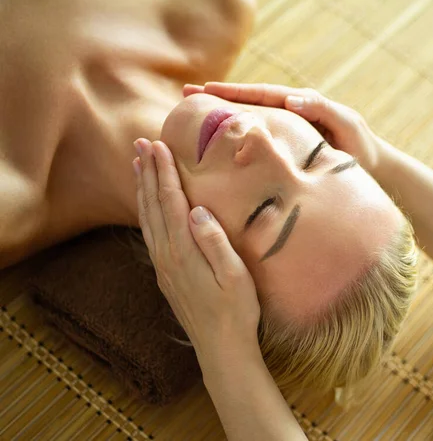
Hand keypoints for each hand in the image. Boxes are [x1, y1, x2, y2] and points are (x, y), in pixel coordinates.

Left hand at [132, 138, 260, 368]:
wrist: (221, 348)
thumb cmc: (236, 311)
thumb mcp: (235, 276)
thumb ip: (215, 242)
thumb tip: (197, 210)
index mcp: (184, 251)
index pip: (172, 202)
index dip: (165, 172)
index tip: (158, 145)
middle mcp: (167, 256)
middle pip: (154, 205)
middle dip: (148, 172)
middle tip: (141, 143)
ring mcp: (163, 266)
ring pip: (147, 219)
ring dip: (142, 189)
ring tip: (138, 165)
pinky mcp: (165, 275)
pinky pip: (149, 234)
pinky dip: (145, 212)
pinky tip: (146, 205)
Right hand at [183, 82, 385, 172]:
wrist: (373, 167)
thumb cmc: (361, 148)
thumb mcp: (346, 126)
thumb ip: (323, 110)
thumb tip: (292, 98)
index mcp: (301, 104)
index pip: (261, 95)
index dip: (233, 92)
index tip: (204, 90)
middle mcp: (291, 113)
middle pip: (249, 102)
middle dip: (218, 98)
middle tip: (186, 94)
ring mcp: (288, 129)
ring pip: (251, 119)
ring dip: (224, 115)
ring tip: (194, 114)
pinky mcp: (289, 145)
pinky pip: (260, 137)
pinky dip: (240, 135)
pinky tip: (222, 143)